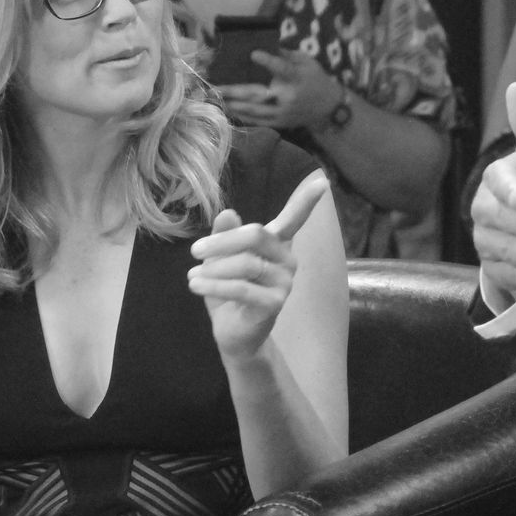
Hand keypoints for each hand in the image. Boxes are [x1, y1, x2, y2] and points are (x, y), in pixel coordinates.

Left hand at [189, 168, 331, 358]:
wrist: (233, 334)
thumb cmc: (228, 293)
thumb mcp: (221, 260)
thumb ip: (225, 236)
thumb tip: (227, 213)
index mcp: (277, 245)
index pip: (294, 219)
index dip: (306, 201)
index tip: (322, 181)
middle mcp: (287, 261)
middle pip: (255, 234)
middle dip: (221, 241)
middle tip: (195, 251)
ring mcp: (284, 283)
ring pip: (245, 263)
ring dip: (212, 269)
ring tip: (193, 275)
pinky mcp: (274, 304)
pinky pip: (241, 288)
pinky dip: (213, 285)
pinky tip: (195, 284)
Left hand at [214, 50, 339, 129]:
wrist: (329, 108)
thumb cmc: (316, 79)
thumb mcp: (306, 62)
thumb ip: (285, 55)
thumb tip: (261, 45)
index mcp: (297, 78)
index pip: (282, 68)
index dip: (269, 61)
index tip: (253, 54)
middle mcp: (288, 96)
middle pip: (258, 93)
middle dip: (235, 91)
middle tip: (215, 87)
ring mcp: (283, 112)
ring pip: (254, 109)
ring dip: (234, 104)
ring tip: (217, 99)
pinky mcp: (280, 123)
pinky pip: (258, 121)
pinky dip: (242, 116)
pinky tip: (229, 110)